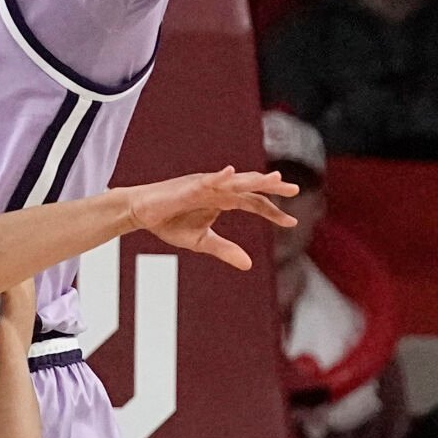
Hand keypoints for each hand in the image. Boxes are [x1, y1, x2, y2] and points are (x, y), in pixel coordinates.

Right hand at [121, 167, 297, 269]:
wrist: (142, 213)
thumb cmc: (170, 223)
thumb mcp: (201, 242)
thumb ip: (225, 250)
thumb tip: (249, 265)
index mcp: (223, 201)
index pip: (254, 203)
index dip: (273, 212)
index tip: (293, 222)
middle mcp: (219, 189)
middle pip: (250, 187)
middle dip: (272, 188)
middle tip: (295, 189)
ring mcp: (206, 185)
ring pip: (235, 181)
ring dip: (254, 179)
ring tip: (274, 179)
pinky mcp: (190, 186)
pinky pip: (207, 180)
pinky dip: (220, 176)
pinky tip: (231, 173)